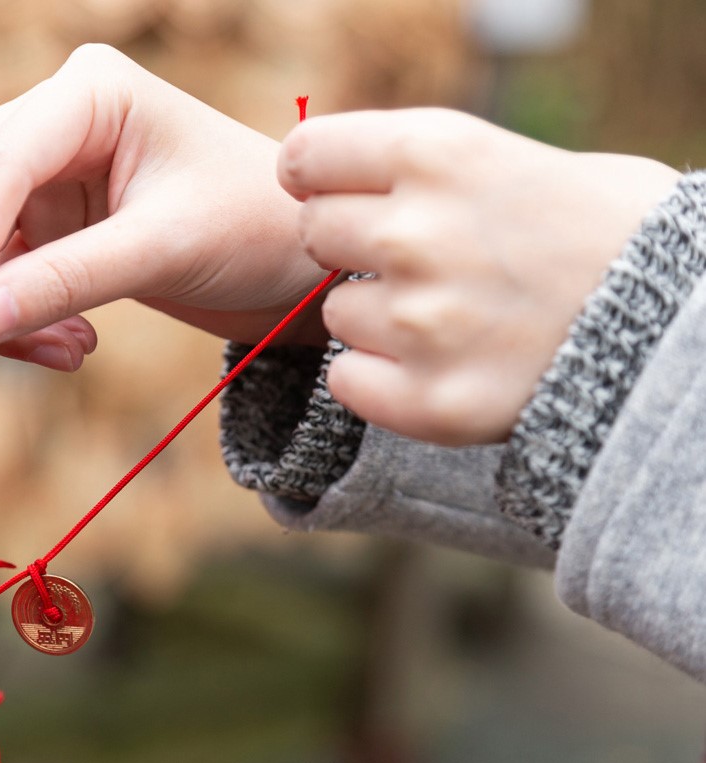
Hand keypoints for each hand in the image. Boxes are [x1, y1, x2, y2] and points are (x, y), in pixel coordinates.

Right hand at [0, 44, 326, 370]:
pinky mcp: (45, 222)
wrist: (291, 258)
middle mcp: (52, 121)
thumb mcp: (165, 250)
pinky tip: (69, 347)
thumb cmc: (253, 227)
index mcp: (88, 93)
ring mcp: (43, 173)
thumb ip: (67, 281)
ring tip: (60, 353)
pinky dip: (11, 318)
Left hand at [279, 108, 680, 444]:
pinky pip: (347, 381)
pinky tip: (435, 368)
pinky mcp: (431, 401)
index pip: (304, 158)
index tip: (333, 193)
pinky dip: (378, 380)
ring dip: (376, 318)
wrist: (681, 329)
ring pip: (337, 315)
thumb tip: (353, 180)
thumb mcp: (520, 160)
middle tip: (411, 261)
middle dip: (350, 246)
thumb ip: (426, 170)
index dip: (315, 179)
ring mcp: (419, 323)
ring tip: (448, 319)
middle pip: (314, 235)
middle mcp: (415, 233)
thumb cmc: (612, 232)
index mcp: (436, 153)